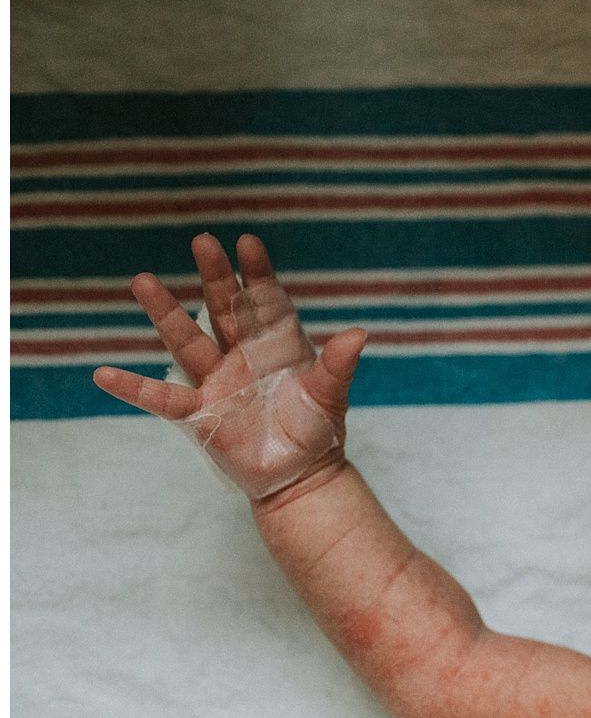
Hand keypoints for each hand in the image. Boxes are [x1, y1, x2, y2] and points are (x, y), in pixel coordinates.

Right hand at [93, 233, 367, 501]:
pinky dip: (133, 388)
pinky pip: (162, 398)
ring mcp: (218, 381)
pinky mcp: (200, 413)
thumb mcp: (330, 396)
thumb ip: (338, 366)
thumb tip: (359, 334)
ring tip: (143, 280)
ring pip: (187, 340)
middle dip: (215, 277)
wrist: (302, 475)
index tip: (248, 243)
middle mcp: (242, 355)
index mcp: (276, 346)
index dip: (257, 274)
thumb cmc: (319, 431)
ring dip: (166, 313)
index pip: (266, 302)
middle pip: (224, 309)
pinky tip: (103, 374)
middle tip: (202, 241)